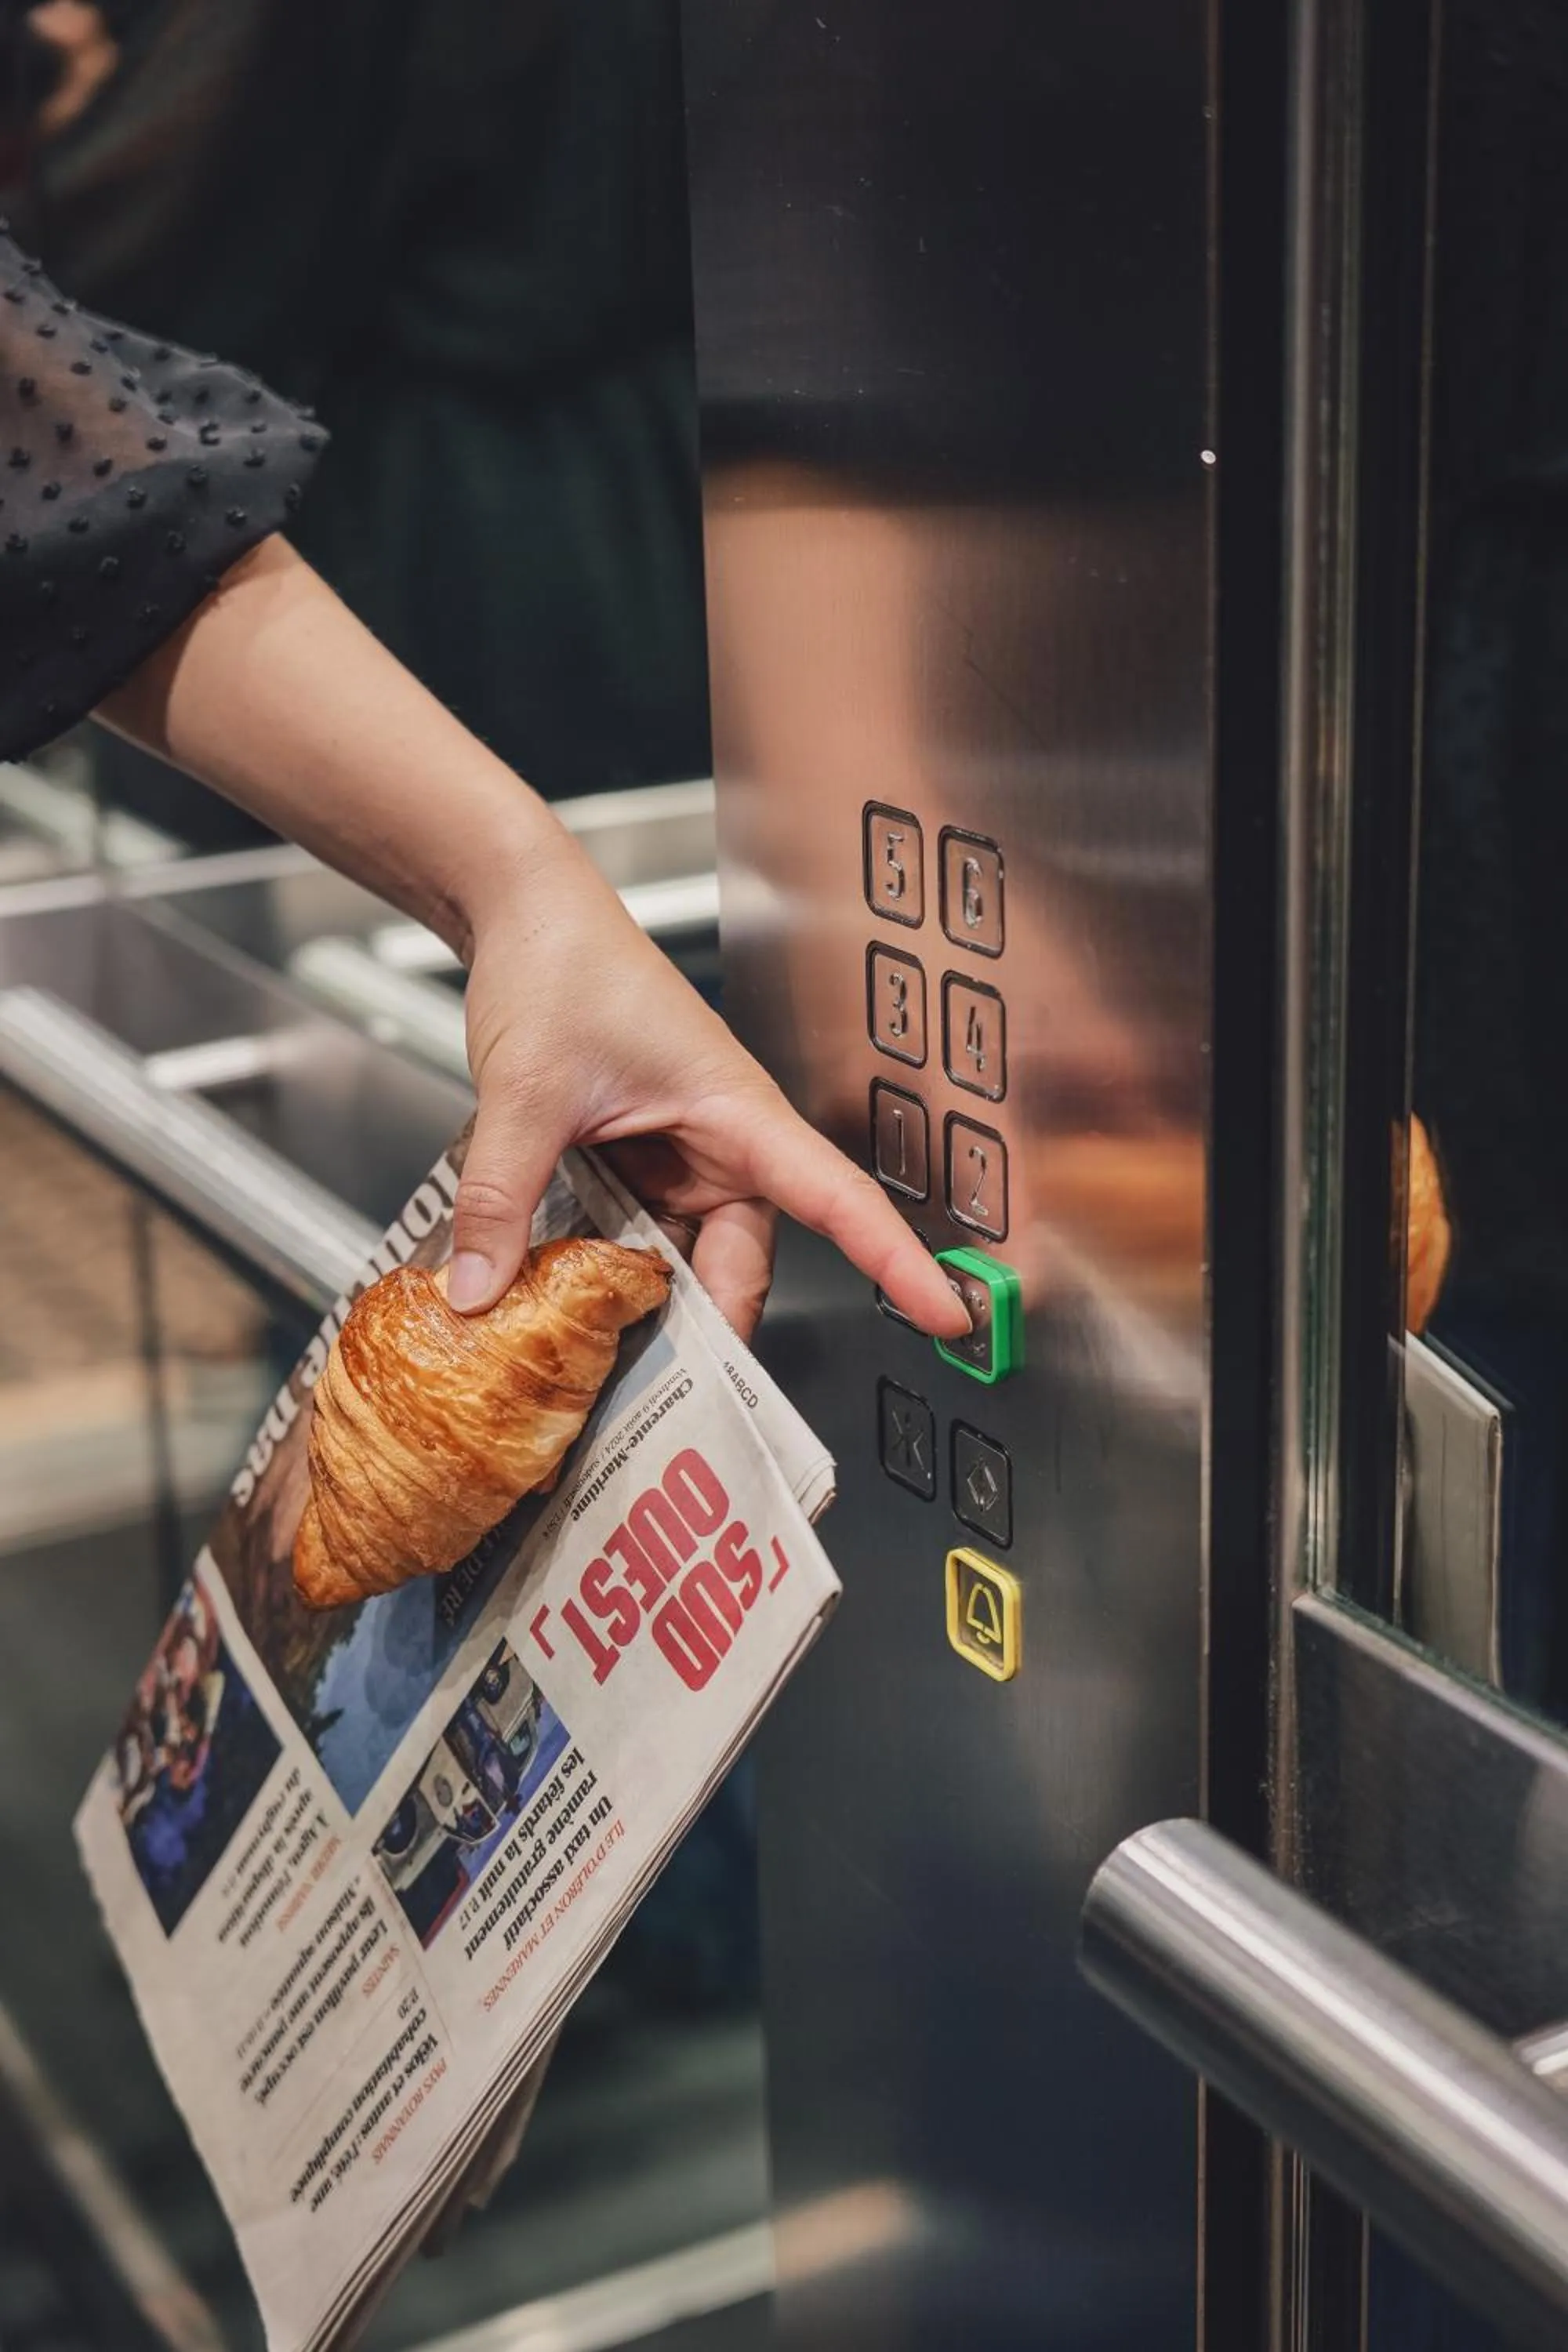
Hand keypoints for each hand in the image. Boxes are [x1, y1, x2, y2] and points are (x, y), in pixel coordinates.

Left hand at [448, 834, 966, 1344]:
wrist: (520, 917)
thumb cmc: (561, 965)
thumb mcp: (526, 1091)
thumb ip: (502, 1196)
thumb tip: (480, 1291)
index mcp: (738, 1112)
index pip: (839, 1198)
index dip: (896, 1260)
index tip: (945, 1313)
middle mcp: (723, 1145)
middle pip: (746, 1263)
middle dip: (714, 1330)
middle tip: (671, 1401)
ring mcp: (680, 1161)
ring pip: (687, 1264)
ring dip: (650, 1310)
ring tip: (600, 1367)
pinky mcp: (638, 1169)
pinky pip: (640, 1244)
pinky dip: (609, 1280)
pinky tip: (565, 1313)